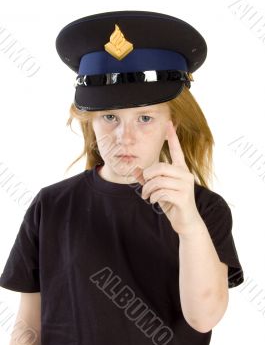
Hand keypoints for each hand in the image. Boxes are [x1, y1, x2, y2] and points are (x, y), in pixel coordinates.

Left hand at [131, 120, 201, 234]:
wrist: (185, 221)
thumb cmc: (172, 202)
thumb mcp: (159, 188)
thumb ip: (150, 179)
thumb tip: (135, 170)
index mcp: (181, 170)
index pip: (177, 150)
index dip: (172, 137)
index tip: (169, 123)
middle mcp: (185, 174)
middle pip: (159, 167)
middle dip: (147, 178)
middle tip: (144, 188)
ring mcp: (186, 185)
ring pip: (158, 181)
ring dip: (148, 190)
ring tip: (147, 196)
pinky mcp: (183, 197)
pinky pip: (161, 192)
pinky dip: (154, 197)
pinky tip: (154, 202)